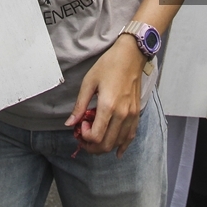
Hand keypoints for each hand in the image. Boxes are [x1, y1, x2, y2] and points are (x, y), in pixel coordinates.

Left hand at [65, 35, 144, 156]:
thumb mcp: (89, 82)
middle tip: (84, 138)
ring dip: (105, 146)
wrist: (130, 56)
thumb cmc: (108, 65)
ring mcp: (131, 115)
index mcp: (108, 106)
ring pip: (118, 143)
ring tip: (96, 138)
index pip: (96, 136)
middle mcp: (122, 113)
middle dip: (92, 146)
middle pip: (106, 144)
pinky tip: (117, 151)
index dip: (85, 136)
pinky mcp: (136, 113)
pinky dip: (123, 145)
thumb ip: (80, 105)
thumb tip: (70, 123)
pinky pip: (131, 136)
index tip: (81, 125)